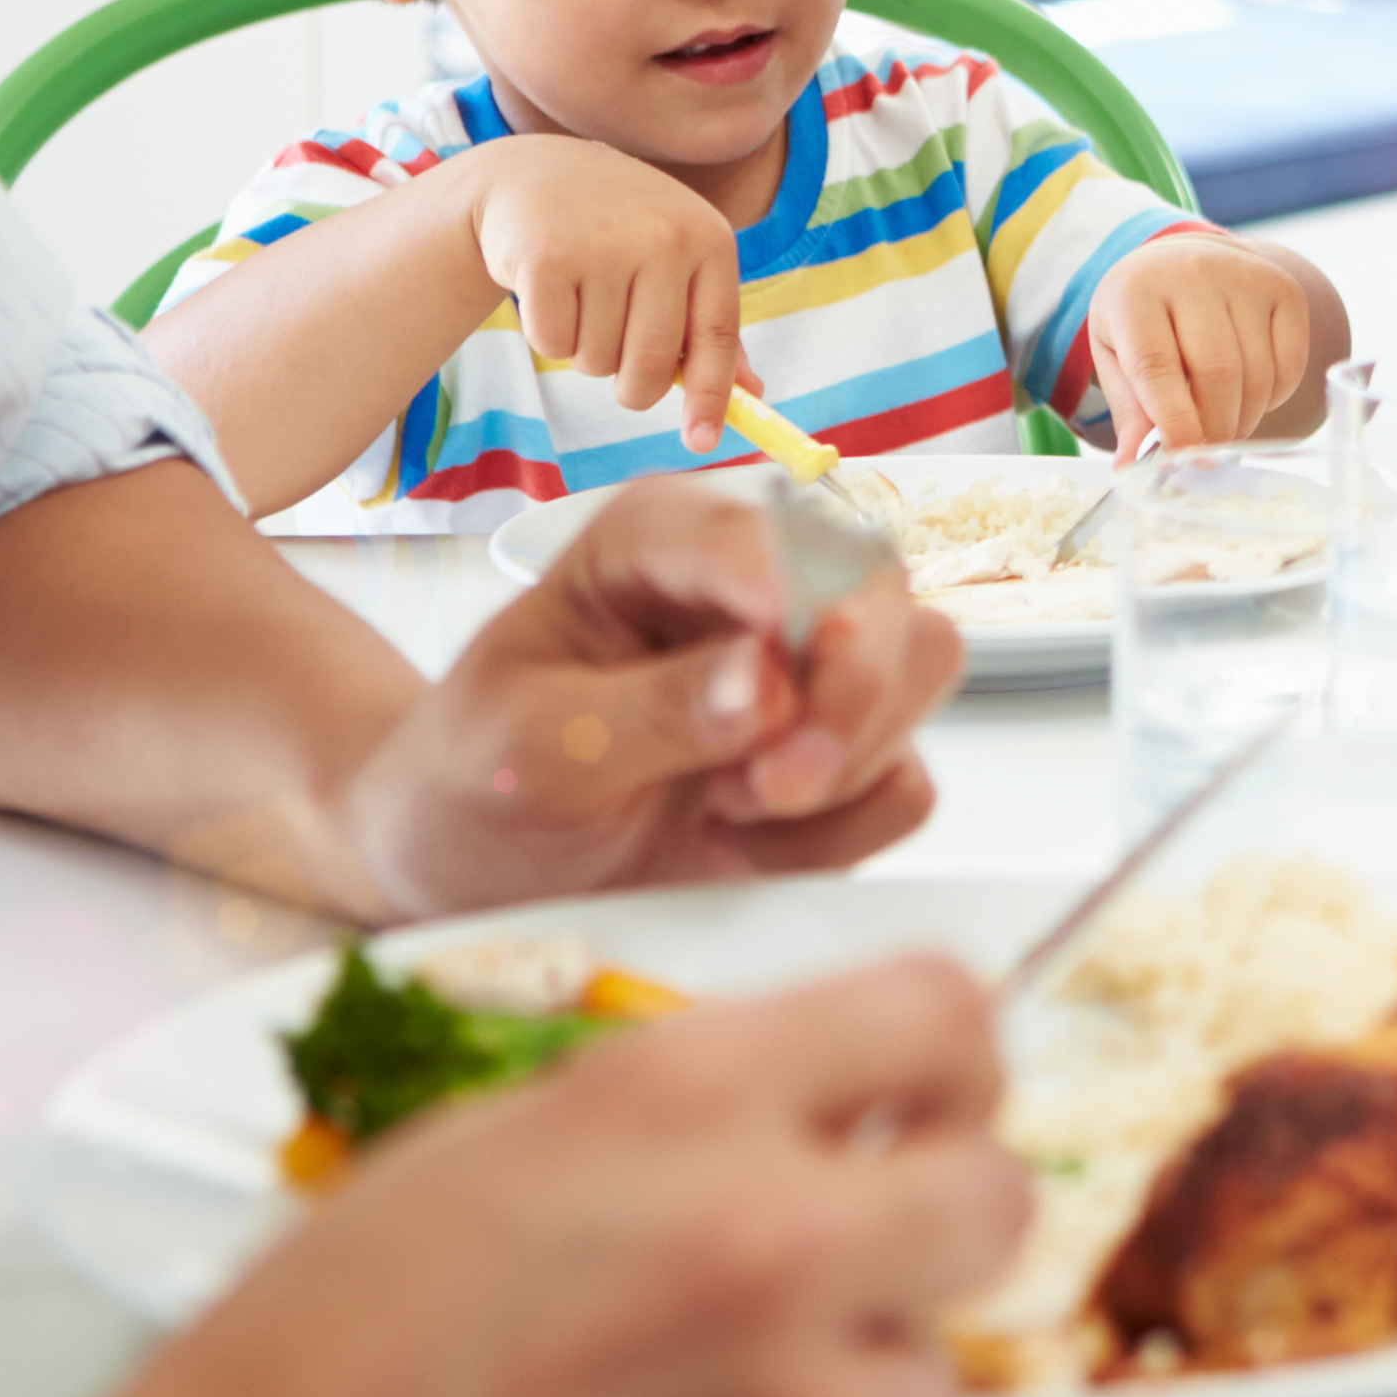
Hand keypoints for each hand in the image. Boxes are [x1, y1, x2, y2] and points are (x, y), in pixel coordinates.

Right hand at [52, 956, 1027, 1396]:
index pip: (939, 1013)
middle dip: (922, 1229)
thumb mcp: (484, 1161)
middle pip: (990, 1201)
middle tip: (828, 1279)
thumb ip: (680, 1121)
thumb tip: (821, 1121)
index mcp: (683, 1105)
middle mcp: (777, 1246)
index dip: (940, 1062)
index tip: (924, 1103)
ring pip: (925, 1390)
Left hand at [339, 472, 959, 914]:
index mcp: (659, 539)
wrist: (474, 869)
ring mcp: (809, 668)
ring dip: (845, 763)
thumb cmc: (475, 778)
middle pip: (878, 587)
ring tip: (726, 809)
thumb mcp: (526, 747)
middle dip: (849, 693)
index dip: (790, 587)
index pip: (761, 528)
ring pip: (921, 670)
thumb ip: (647, 710)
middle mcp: (753, 583)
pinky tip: (742, 842)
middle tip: (773, 784)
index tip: (779, 666)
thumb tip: (769, 681)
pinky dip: (839, 832)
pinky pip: (906, 783)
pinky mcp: (841, 755)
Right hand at [465, 137, 752, 453]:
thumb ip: (712, 328)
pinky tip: (550, 291)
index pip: (718, 337)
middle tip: (620, 367)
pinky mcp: (545, 258)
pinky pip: (553, 344)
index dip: (712, 397)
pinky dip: (549, 337)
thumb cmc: (621, 232)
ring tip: (584, 300)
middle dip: (634, 388)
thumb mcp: (679, 262)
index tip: (702, 442)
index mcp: (710, 242)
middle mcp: (664, 239)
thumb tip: (752, 396)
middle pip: (653, 364)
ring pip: (599, 360)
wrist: (536, 175)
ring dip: (587, 354)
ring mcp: (604, 245)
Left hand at [1087, 225, 1314, 448]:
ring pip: (1257, 373)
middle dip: (1215, 428)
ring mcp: (1244, 277)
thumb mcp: (1116, 355)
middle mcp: (1193, 274)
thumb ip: (1129, 410)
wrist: (1181, 259)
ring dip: (1245, 418)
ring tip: (1226, 428)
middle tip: (1207, 454)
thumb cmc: (1142, 316)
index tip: (1182, 457)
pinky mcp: (1284, 288)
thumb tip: (1133, 468)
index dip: (1174, 420)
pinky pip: (1290, 363)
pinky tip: (1251, 397)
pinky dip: (1274, 397)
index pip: (1157, 366)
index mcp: (1136, 293)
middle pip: (1217, 372)